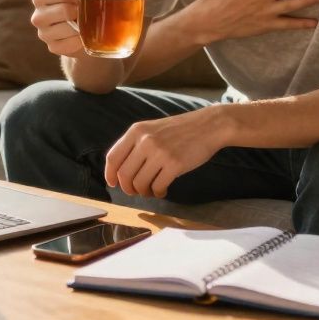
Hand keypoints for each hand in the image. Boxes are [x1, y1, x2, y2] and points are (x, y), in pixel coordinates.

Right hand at [30, 0, 83, 57]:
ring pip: (67, 28)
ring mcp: (43, 34)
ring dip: (81, 26)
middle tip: (89, 9)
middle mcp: (37, 17)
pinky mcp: (52, 47)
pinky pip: (69, 44)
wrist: (78, 31)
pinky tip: (84, 36)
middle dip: (80, 10)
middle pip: (64, 11)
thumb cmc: (74, 5)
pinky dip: (80, 40)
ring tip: (88, 22)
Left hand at [104, 109, 223, 197]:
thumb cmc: (180, 130)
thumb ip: (136, 144)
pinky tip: (163, 190)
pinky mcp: (174, 165)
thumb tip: (121, 170)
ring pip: (140, 183)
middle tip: (135, 191)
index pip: (113, 157)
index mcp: (136, 131)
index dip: (110, 174)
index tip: (113, 183)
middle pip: (124, 174)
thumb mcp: (152, 129)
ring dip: (144, 192)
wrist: (208, 126)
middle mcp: (145, 141)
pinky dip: (158, 193)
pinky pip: (157, 187)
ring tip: (151, 190)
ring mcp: (160, 153)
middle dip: (128, 188)